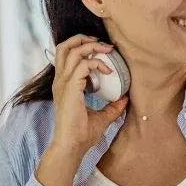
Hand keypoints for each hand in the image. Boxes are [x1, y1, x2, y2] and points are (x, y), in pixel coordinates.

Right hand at [48, 34, 128, 157]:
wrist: (72, 146)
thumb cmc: (82, 135)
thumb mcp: (102, 118)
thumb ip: (112, 107)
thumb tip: (125, 99)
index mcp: (64, 85)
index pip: (67, 55)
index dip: (83, 48)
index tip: (103, 53)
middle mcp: (60, 81)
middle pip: (64, 46)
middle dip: (83, 39)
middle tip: (102, 43)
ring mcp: (63, 83)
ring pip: (73, 50)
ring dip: (92, 47)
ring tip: (108, 50)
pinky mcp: (70, 88)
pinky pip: (83, 65)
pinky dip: (97, 63)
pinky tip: (108, 71)